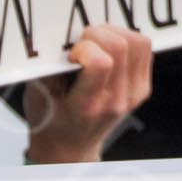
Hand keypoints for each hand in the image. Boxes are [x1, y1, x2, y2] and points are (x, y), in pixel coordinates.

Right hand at [23, 24, 153, 164]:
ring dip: (113, 34)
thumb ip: (45, 68)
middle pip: (120, 46)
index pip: (100, 63)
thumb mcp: (37, 96)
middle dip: (97, 35)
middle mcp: (114, 102)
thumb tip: (58, 39)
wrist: (69, 146)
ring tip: (96, 44)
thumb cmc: (50, 120)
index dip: (84, 48)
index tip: (72, 56)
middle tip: (82, 46)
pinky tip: (108, 49)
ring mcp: (132, 96)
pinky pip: (143, 49)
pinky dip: (126, 40)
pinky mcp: (142, 88)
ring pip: (137, 42)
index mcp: (87, 107)